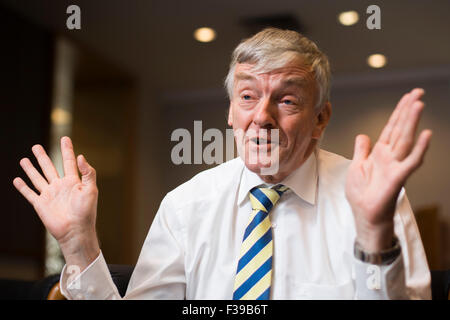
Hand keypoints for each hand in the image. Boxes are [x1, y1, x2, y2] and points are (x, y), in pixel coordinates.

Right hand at [13, 136, 99, 268]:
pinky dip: (23, 187)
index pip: (69, 162)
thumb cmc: (86, 212)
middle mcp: (60, 186)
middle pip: (49, 167)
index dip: (67, 150)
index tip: (65, 138)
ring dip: (31, 169)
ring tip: (24, 159)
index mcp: (73, 182)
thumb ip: (88, 173)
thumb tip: (81, 156)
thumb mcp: (91, 189)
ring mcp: (50, 195)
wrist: (75, 230)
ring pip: (38, 178)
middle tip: (36, 146)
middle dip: (43, 157)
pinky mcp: (40, 204)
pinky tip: (17, 179)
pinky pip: (30, 193)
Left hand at [345, 88, 431, 251]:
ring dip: (412, 122)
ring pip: (406, 139)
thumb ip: (362, 150)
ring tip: (418, 103)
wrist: (364, 215)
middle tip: (418, 92)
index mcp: (379, 153)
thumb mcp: (356, 166)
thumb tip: (363, 135)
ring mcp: (395, 165)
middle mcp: (389, 156)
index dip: (398, 112)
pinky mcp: (397, 177)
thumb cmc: (361, 194)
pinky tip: (427, 135)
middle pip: (400, 128)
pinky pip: (411, 161)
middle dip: (408, 110)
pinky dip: (419, 149)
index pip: (391, 127)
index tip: (407, 96)